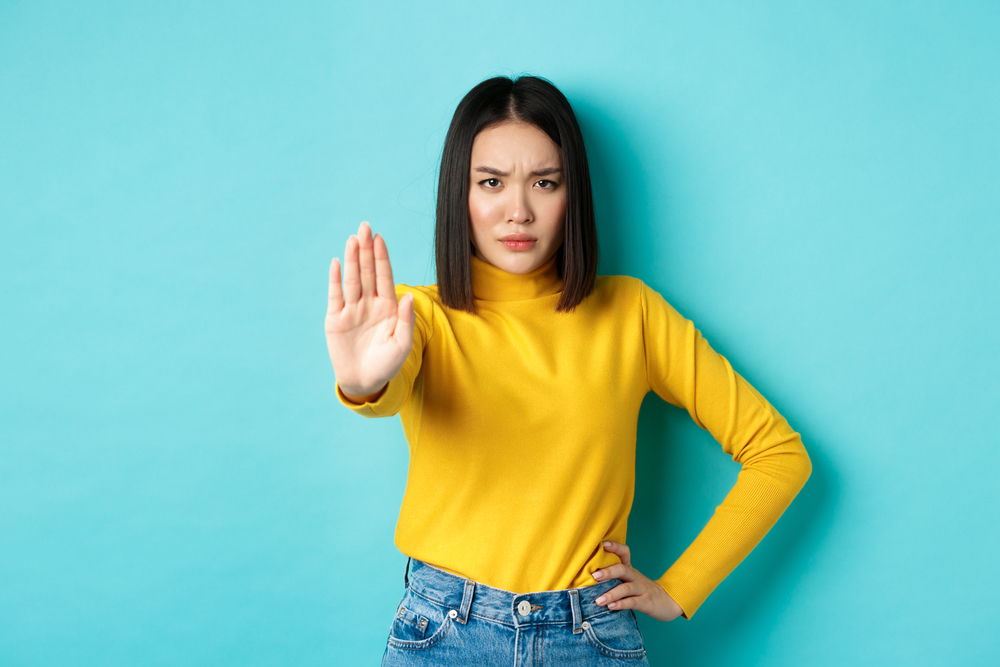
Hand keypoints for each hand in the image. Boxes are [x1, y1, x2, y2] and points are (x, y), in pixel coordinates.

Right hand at [326, 221, 414, 397]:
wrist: (365, 382)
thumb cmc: (387, 364)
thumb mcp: (402, 344)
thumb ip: (405, 320)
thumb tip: (408, 295)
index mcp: (387, 307)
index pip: (384, 276)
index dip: (382, 257)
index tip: (380, 238)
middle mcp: (369, 303)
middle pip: (367, 272)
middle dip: (366, 249)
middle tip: (365, 226)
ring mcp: (352, 310)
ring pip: (352, 279)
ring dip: (352, 259)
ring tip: (352, 239)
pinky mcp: (335, 319)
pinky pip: (335, 295)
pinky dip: (336, 279)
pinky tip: (337, 263)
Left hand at [590, 541, 683, 621]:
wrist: (667, 601)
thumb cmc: (641, 590)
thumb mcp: (630, 579)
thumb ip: (614, 576)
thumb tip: (588, 575)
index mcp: (630, 569)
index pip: (624, 553)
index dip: (615, 547)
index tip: (602, 544)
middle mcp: (635, 576)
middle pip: (622, 569)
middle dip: (608, 572)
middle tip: (594, 576)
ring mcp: (641, 589)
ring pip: (626, 588)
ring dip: (611, 594)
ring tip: (598, 601)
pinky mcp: (645, 602)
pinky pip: (632, 602)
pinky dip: (621, 604)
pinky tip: (611, 607)